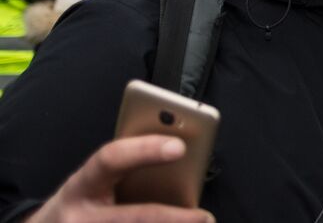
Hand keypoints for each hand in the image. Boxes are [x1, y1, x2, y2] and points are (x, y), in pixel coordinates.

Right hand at [27, 135, 212, 221]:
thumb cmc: (81, 203)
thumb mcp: (93, 183)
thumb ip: (126, 170)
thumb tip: (178, 160)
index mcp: (81, 185)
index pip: (110, 159)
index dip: (144, 150)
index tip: (179, 146)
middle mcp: (78, 217)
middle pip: (134, 217)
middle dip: (172, 219)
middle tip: (204, 217)